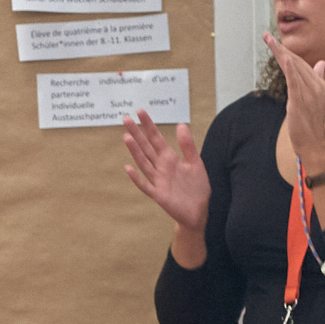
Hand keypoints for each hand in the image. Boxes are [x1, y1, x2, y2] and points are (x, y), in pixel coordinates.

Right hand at [121, 110, 210, 238]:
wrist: (199, 212)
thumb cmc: (197, 188)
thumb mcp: (196, 163)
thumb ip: (188, 146)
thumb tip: (181, 124)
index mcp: (170, 158)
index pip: (156, 138)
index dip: (149, 125)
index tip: (140, 111)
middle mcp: (161, 167)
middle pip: (146, 148)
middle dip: (137, 133)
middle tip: (125, 118)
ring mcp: (158, 181)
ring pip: (144, 163)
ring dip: (135, 151)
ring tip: (127, 137)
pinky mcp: (159, 195)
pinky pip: (146, 185)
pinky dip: (137, 178)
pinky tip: (128, 168)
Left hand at [261, 33, 324, 171]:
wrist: (314, 144)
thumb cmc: (312, 123)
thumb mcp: (316, 99)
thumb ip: (317, 79)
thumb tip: (321, 63)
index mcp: (318, 84)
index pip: (301, 63)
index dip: (287, 51)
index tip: (274, 41)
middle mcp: (314, 86)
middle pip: (296, 62)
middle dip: (280, 48)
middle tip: (266, 35)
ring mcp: (308, 94)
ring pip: (293, 68)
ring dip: (281, 53)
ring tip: (269, 40)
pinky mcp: (299, 102)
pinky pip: (295, 83)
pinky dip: (290, 70)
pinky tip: (285, 59)